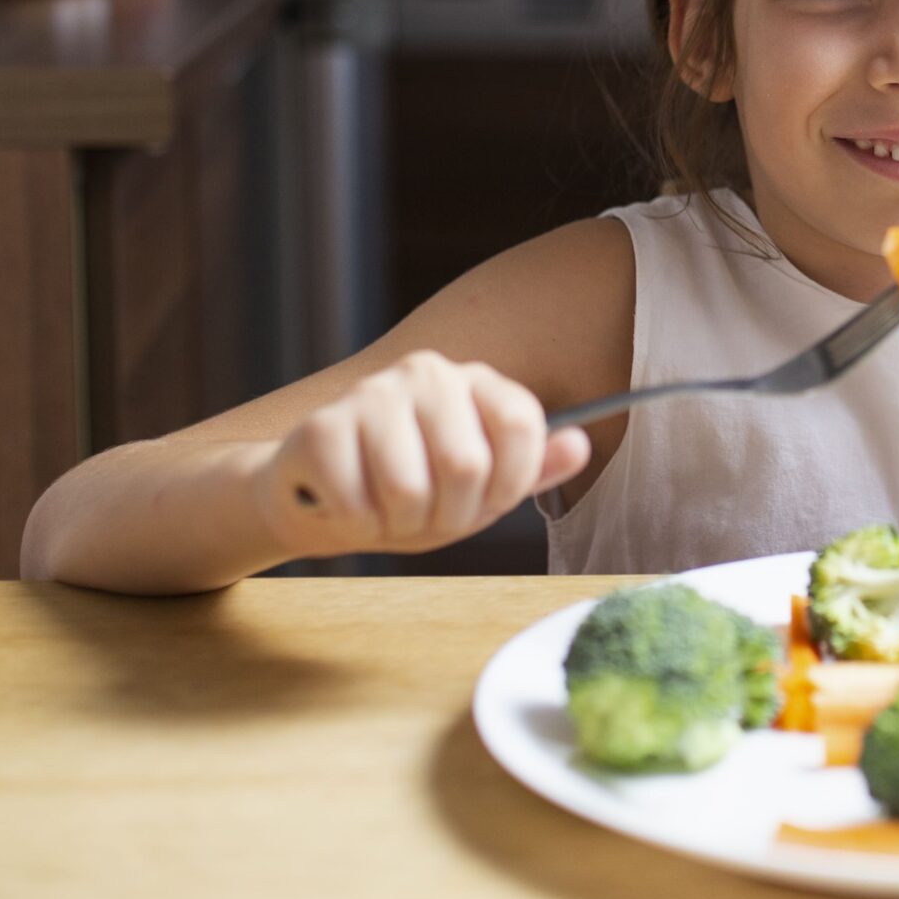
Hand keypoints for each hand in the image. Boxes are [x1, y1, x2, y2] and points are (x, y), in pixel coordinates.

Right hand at [252, 351, 592, 558]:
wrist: (318, 499)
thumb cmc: (408, 492)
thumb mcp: (481, 489)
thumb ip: (531, 469)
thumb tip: (580, 444)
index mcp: (474, 382)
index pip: (521, 424)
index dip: (510, 483)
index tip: (488, 502)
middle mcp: (427, 374)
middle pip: (467, 465)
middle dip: (449, 515)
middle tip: (426, 514)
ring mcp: (372, 394)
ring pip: (410, 489)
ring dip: (400, 524)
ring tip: (386, 509)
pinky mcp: (322, 427)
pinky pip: (358, 503)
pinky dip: (357, 525)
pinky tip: (348, 505)